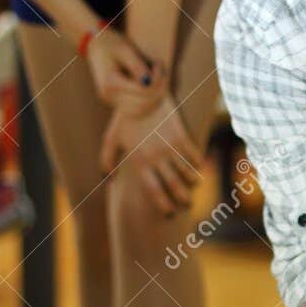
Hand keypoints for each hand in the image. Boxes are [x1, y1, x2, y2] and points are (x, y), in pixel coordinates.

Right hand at [84, 26, 170, 115]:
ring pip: (142, 110)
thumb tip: (149, 81)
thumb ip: (137, 66)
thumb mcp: (126, 49)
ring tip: (159, 79)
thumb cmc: (113, 44)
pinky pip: (137, 111)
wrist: (97, 47)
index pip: (143, 90)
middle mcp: (109, 96)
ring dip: (156, 98)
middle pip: (144, 103)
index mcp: (110, 82)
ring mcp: (111, 102)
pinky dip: (149, 102)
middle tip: (163, 71)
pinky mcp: (115, 103)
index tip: (159, 63)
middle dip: (159, 89)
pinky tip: (153, 88)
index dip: (157, 79)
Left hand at [99, 96, 203, 215]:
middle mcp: (156, 157)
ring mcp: (170, 147)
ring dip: (192, 183)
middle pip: (174, 186)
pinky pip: (194, 156)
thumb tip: (107, 179)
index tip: (169, 213)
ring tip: (193, 186)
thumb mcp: (112, 138)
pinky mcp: (181, 136)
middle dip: (182, 199)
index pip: (154, 191)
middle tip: (186, 204)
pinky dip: (198, 165)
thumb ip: (107, 160)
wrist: (141, 93)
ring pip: (187, 173)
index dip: (163, 205)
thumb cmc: (125, 117)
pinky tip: (198, 168)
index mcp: (139, 162)